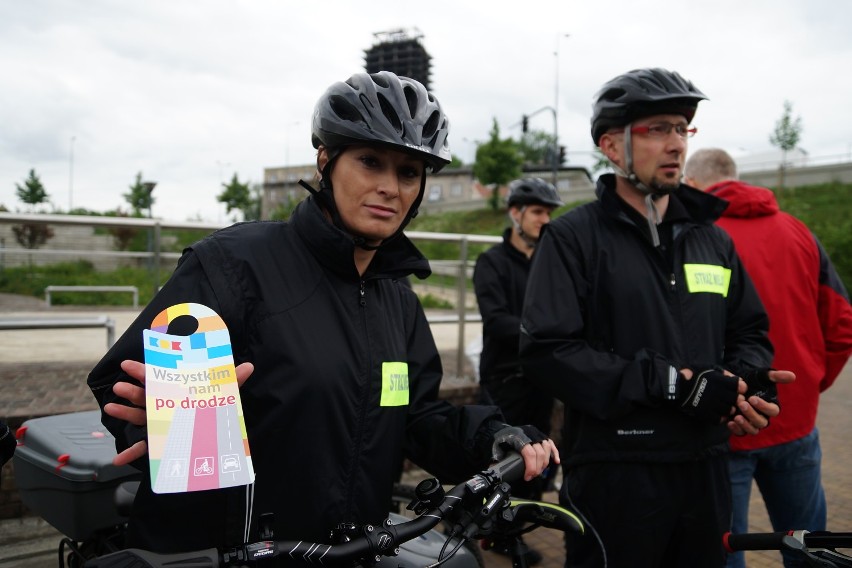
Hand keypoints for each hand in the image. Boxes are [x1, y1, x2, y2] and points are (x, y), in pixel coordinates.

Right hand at [106, 359, 254, 465]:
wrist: (215, 437)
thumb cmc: (213, 410)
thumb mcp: (222, 396)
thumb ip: (233, 381)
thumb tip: (250, 366)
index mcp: (177, 392)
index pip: (159, 378)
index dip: (143, 371)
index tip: (128, 365)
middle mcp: (166, 407)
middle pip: (146, 397)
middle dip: (132, 392)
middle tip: (119, 387)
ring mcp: (162, 425)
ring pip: (140, 418)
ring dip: (125, 415)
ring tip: (110, 409)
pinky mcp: (161, 443)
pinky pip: (144, 449)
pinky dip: (131, 454)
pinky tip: (118, 460)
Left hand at [491, 425, 560, 481]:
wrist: (500, 429)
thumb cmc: (499, 440)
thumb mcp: (496, 449)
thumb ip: (497, 461)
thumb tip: (495, 473)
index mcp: (518, 438)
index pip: (530, 454)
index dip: (531, 468)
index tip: (528, 477)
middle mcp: (529, 434)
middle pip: (539, 453)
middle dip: (538, 468)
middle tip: (532, 476)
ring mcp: (535, 433)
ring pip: (546, 448)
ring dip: (545, 462)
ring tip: (539, 470)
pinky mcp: (540, 435)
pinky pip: (550, 443)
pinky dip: (554, 452)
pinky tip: (556, 461)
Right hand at [675, 368, 738, 422]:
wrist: (678, 386)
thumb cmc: (693, 375)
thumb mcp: (709, 368)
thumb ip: (724, 373)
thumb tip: (736, 378)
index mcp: (721, 381)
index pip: (741, 387)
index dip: (740, 389)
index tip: (737, 389)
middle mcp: (719, 393)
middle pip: (737, 399)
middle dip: (736, 399)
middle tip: (732, 399)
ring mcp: (713, 404)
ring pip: (730, 410)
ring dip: (729, 409)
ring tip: (724, 406)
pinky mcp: (706, 413)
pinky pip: (720, 419)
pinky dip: (721, 418)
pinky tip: (717, 413)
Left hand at [728, 369, 794, 435]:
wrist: (736, 386)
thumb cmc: (752, 381)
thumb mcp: (762, 377)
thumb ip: (776, 376)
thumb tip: (792, 376)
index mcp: (770, 407)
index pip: (773, 411)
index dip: (764, 406)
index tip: (752, 398)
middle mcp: (762, 417)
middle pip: (762, 422)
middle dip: (752, 414)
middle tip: (741, 404)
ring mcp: (752, 423)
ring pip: (753, 430)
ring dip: (745, 425)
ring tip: (736, 417)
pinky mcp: (741, 426)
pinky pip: (741, 433)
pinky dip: (736, 430)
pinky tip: (730, 422)